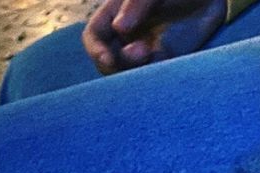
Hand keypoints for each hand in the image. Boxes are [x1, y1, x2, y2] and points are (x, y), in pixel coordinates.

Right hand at [83, 0, 226, 73]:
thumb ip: (136, 4)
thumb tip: (120, 29)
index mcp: (115, 16)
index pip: (94, 37)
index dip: (96, 49)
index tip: (107, 59)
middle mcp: (125, 38)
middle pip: (107, 62)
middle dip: (119, 64)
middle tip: (144, 52)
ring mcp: (143, 54)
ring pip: (127, 75)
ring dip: (136, 73)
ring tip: (156, 55)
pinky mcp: (163, 66)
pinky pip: (151, 79)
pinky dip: (153, 79)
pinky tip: (165, 68)